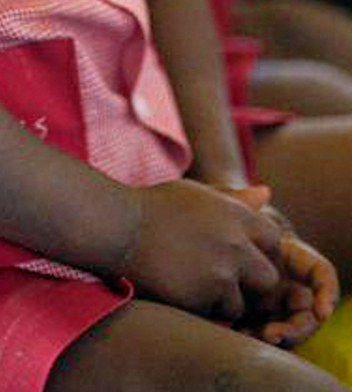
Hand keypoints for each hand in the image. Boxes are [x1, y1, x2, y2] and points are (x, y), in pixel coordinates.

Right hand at [121, 178, 282, 319]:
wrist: (119, 228)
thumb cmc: (155, 207)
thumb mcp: (197, 194)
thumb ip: (235, 198)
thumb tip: (266, 194)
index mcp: (235, 214)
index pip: (274, 238)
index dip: (261, 250)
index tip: (242, 256)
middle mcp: (235, 244)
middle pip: (269, 277)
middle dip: (252, 283)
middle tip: (226, 281)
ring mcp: (220, 273)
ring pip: (241, 303)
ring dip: (223, 301)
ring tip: (194, 285)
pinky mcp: (202, 299)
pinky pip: (214, 315)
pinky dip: (202, 311)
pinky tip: (181, 292)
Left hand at [220, 187, 339, 345]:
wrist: (201, 236)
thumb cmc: (223, 216)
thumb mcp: (231, 207)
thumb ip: (245, 200)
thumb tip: (263, 191)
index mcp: (294, 257)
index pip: (322, 275)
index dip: (327, 293)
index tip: (323, 310)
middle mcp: (289, 284)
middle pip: (305, 314)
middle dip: (294, 329)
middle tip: (271, 335)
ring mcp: (272, 303)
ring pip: (283, 328)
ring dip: (271, 338)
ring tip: (248, 337)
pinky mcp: (251, 316)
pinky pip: (257, 332)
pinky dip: (249, 338)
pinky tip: (232, 337)